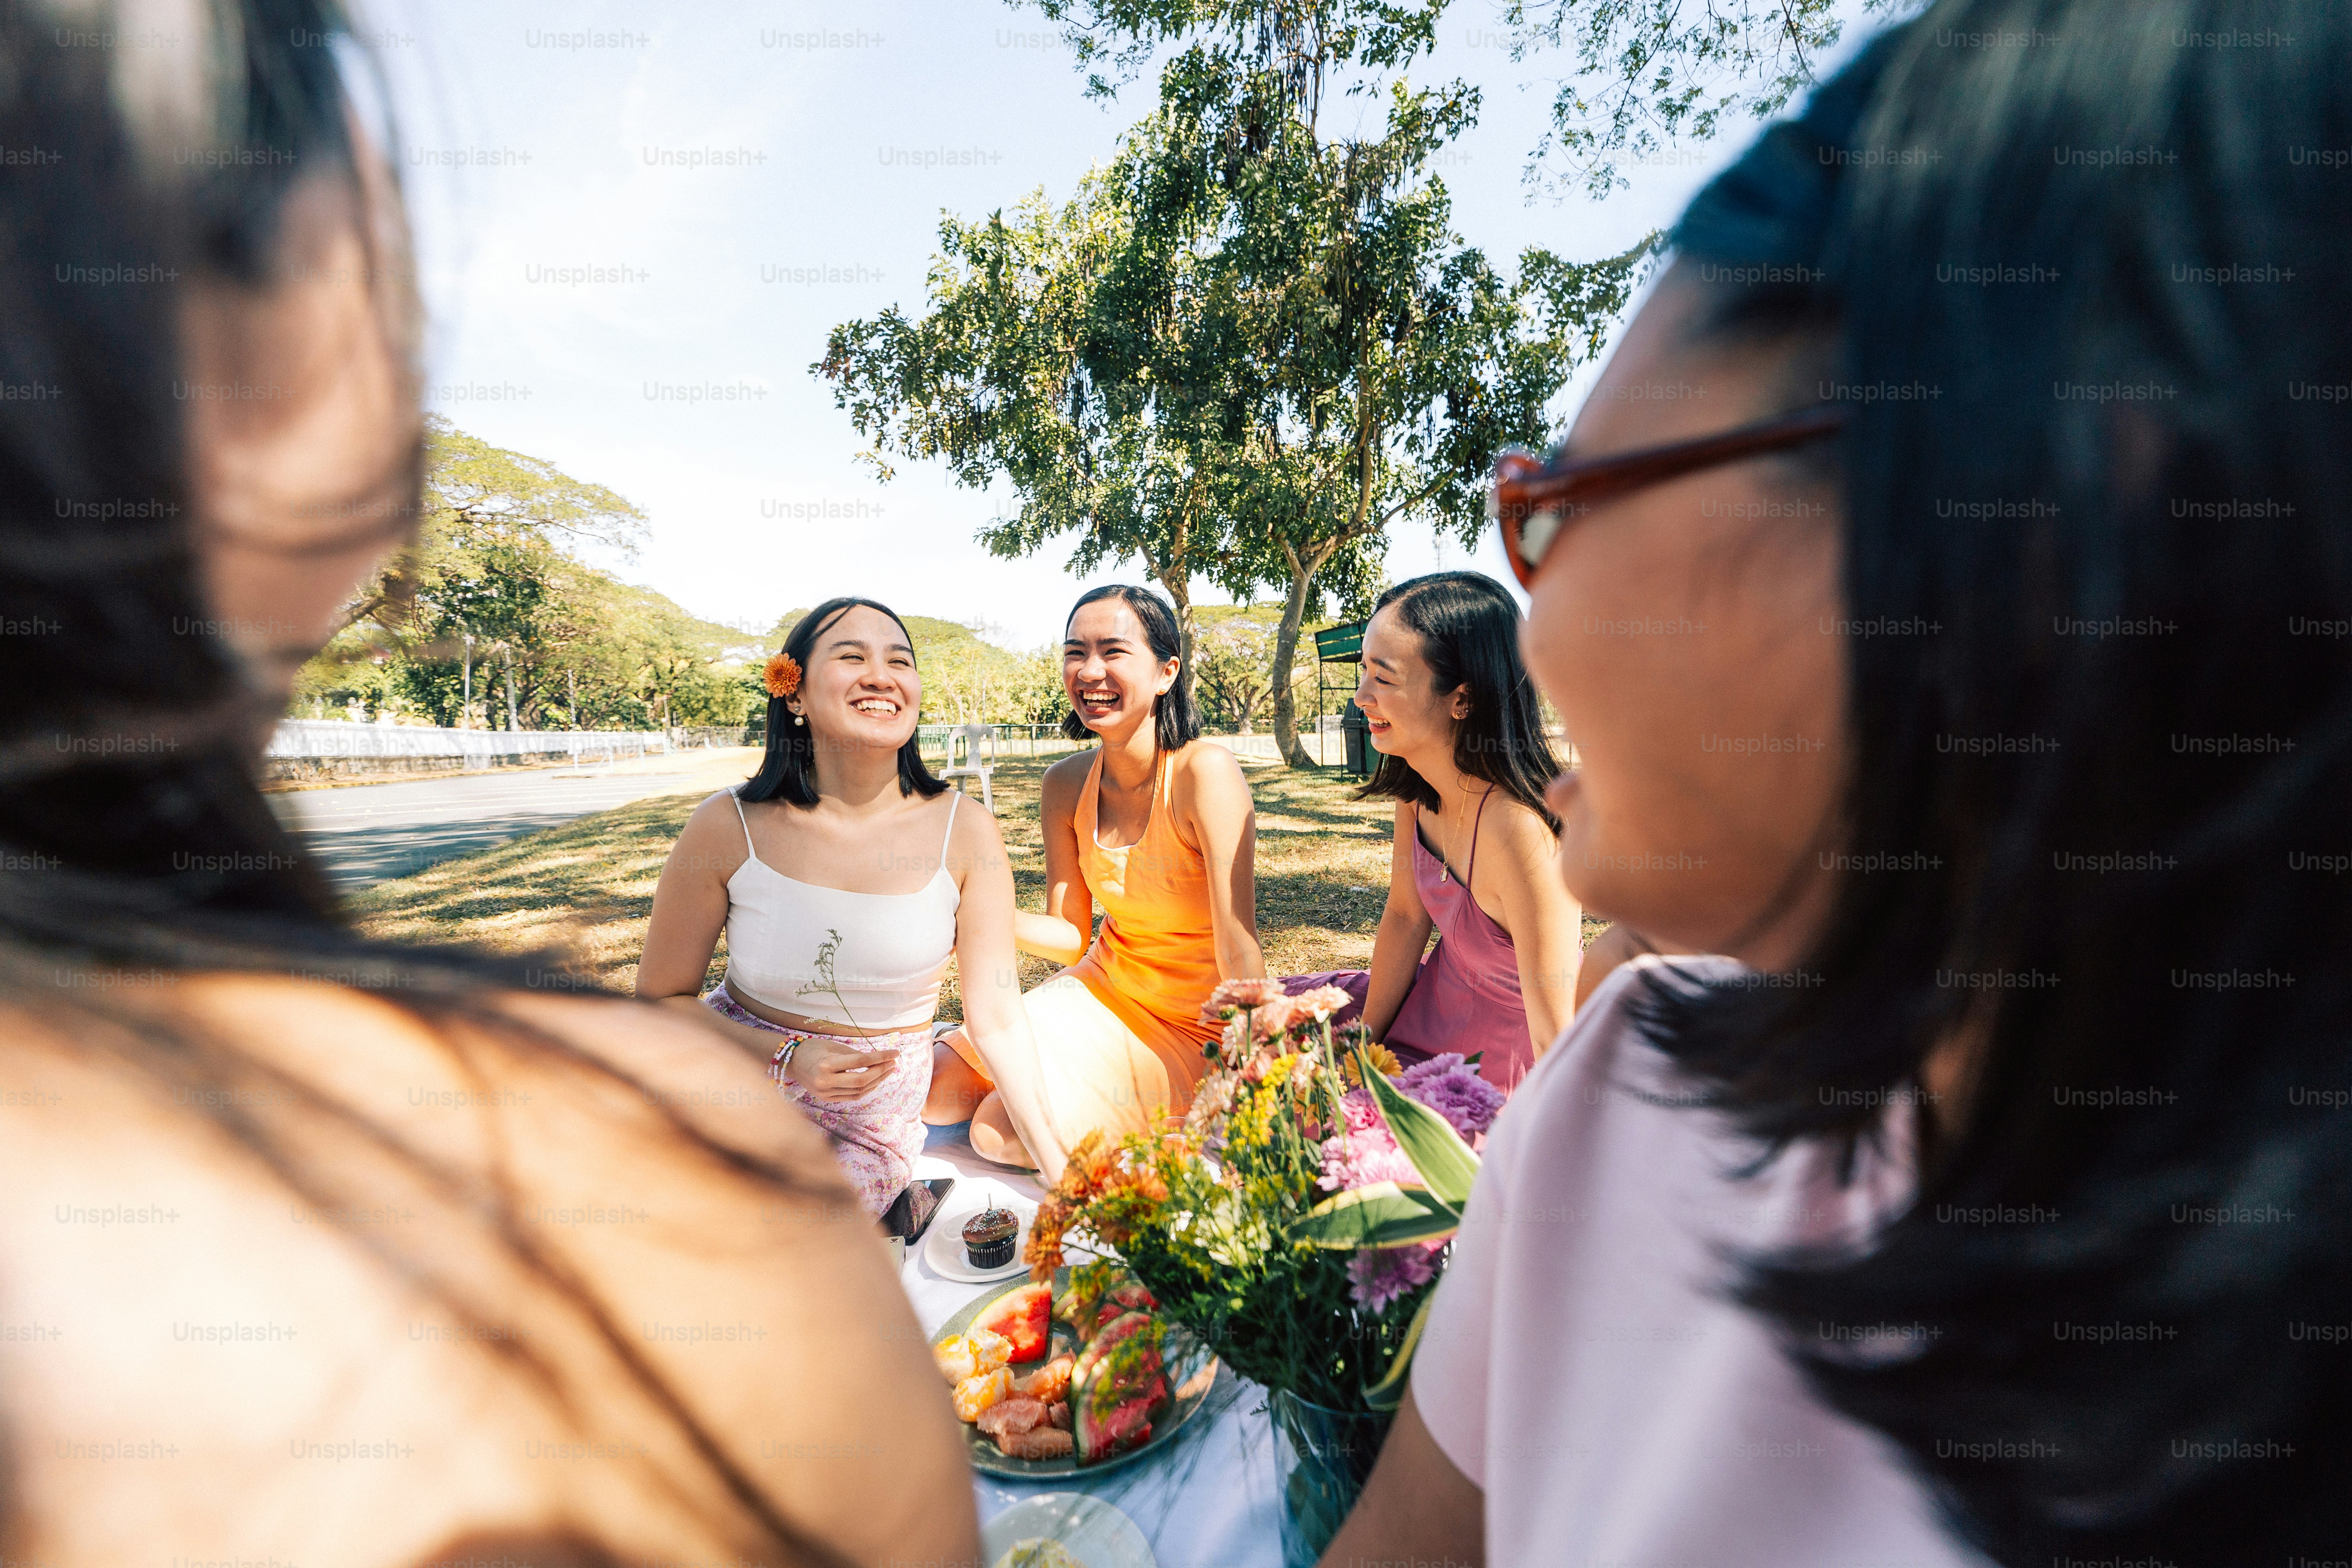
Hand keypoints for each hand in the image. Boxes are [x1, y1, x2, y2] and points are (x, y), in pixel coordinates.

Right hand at [786, 1035, 901, 1102]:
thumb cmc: (812, 1049)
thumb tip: (878, 1060)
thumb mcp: (834, 1046)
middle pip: (862, 1080)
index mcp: (826, 1064)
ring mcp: (825, 1093)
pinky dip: (866, 1089)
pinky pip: (852, 1096)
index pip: (861, 1061)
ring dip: (877, 1081)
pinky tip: (876, 1080)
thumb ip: (855, 1055)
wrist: (790, 1062)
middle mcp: (825, 1081)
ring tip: (888, 1070)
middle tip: (894, 1062)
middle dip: (881, 1071)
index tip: (895, 1053)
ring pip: (859, 1091)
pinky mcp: (826, 1099)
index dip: (881, 1057)